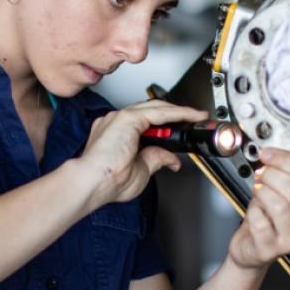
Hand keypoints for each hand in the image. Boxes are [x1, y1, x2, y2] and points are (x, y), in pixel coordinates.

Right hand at [75, 100, 207, 206]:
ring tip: (196, 116)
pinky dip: (176, 113)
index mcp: (116, 134)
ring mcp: (120, 117)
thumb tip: (171, 159)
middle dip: (174, 114)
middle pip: (151, 111)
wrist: (93, 182)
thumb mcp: (141, 170)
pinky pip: (158, 111)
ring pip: (156, 108)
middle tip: (193, 119)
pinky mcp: (127, 118)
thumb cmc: (108, 181)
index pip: (144, 123)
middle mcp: (116, 122)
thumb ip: (156, 159)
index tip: (179, 130)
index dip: (164, 125)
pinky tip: (189, 115)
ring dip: (178, 111)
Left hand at [228, 148, 289, 269]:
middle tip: (262, 173)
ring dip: (263, 191)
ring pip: (279, 204)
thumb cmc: (268, 218)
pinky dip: (252, 210)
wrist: (252, 247)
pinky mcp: (271, 249)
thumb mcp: (283, 194)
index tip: (270, 154)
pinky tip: (254, 212)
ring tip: (258, 190)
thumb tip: (276, 154)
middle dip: (273, 174)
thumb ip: (286, 174)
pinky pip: (259, 221)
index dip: (286, 160)